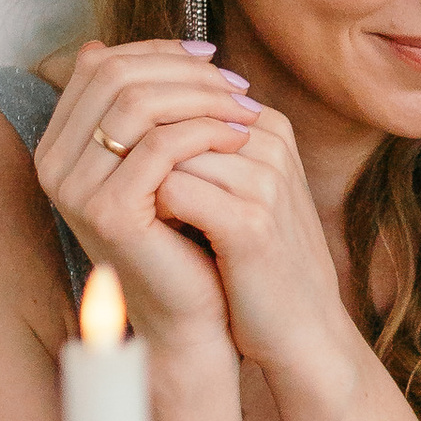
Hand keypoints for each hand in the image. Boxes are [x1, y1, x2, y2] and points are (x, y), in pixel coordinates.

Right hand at [35, 41, 254, 344]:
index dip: (159, 51)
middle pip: (116, 76)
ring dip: (200, 98)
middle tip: (236, 82)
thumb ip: (147, 108)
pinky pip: (159, 147)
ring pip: (137, 104)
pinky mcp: (107, 212)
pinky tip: (240, 136)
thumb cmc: (180, 232)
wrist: (190, 310)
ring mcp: (74, 189)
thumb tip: (146, 44)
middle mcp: (53, 163)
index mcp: (58, 144)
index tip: (212, 56)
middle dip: (183, 71)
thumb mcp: (159, 158)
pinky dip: (205, 132)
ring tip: (245, 108)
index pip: (103, 66)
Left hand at [137, 92, 355, 391]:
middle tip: (118, 181)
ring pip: (168, 149)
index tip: (127, 159)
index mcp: (268, 126)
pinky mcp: (250, 222)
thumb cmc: (259, 258)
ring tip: (137, 206)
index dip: (142, 121)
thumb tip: (133, 111)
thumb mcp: (240, 188)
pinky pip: (174, 190)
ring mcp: (264, 180)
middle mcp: (270, 143)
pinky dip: (153, 207)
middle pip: (173, 114)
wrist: (302, 328)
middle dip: (137, 144)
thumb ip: (202, 146)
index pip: (183, 91)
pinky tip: (152, 228)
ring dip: (141, 175)